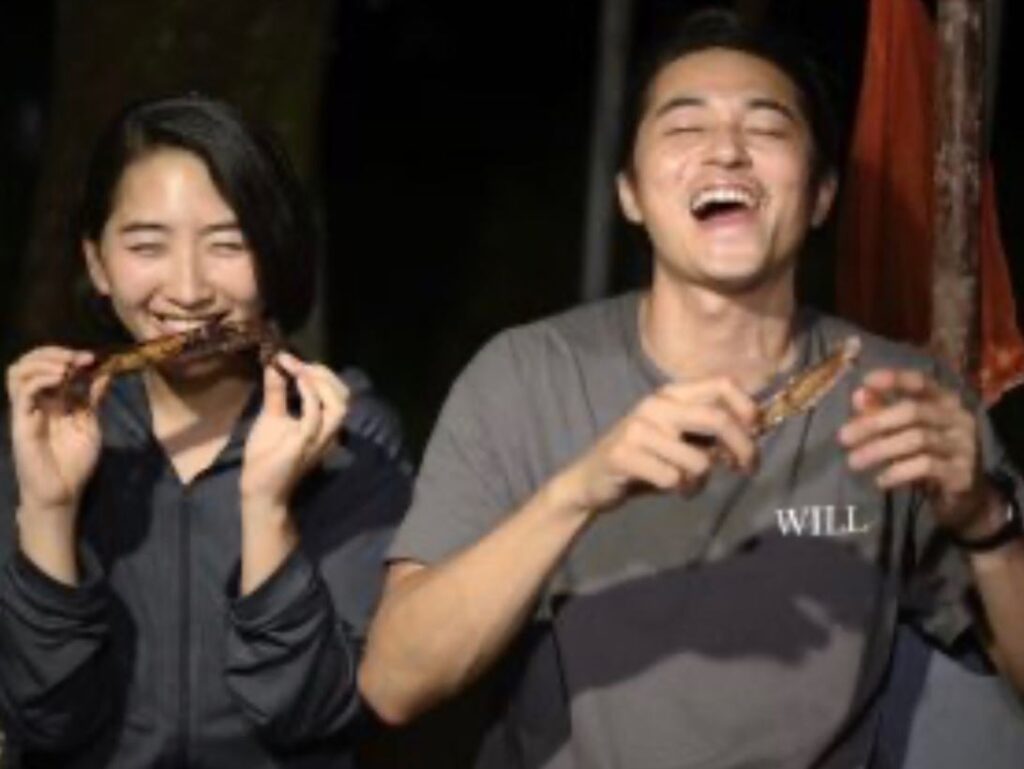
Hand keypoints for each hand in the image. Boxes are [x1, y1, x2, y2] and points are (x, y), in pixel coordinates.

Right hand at [6, 346, 105, 514]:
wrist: (63, 492)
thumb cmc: (75, 462)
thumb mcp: (91, 424)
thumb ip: (94, 399)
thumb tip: (106, 372)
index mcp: (53, 400)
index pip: (50, 366)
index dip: (69, 356)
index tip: (93, 358)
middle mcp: (37, 401)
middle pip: (29, 363)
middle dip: (54, 352)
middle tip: (79, 357)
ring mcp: (26, 410)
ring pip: (18, 372)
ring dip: (43, 361)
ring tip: (66, 366)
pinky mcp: (21, 422)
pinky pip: (22, 393)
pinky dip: (40, 379)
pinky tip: (60, 379)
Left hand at [240, 352, 349, 512]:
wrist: (259, 489)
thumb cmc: (267, 457)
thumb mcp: (272, 416)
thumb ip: (276, 391)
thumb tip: (274, 364)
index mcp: (325, 425)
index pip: (338, 393)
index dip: (320, 372)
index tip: (290, 358)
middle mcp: (328, 432)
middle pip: (345, 396)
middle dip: (324, 374)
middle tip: (297, 363)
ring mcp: (319, 439)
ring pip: (339, 407)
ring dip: (321, 384)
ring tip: (300, 371)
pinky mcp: (304, 444)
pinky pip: (315, 417)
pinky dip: (309, 395)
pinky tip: (296, 380)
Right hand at [555, 377, 758, 515]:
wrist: (591, 478)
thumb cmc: (644, 458)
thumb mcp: (678, 436)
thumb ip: (708, 430)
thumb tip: (753, 434)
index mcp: (671, 393)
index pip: (723, 384)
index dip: (747, 409)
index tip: (755, 434)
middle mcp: (655, 404)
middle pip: (717, 419)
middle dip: (742, 448)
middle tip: (747, 469)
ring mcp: (637, 428)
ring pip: (698, 460)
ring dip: (702, 480)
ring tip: (689, 484)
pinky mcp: (623, 454)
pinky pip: (673, 478)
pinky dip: (679, 489)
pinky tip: (670, 488)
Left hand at [838, 368, 995, 536]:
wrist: (965, 496)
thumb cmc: (929, 454)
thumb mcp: (905, 431)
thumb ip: (882, 411)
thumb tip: (859, 395)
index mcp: (945, 401)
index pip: (921, 382)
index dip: (895, 379)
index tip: (865, 382)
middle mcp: (958, 418)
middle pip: (913, 411)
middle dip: (873, 423)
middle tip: (843, 438)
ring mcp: (963, 444)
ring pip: (917, 439)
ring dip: (879, 449)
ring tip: (853, 462)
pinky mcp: (962, 472)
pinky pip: (926, 466)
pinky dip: (898, 471)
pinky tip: (880, 480)